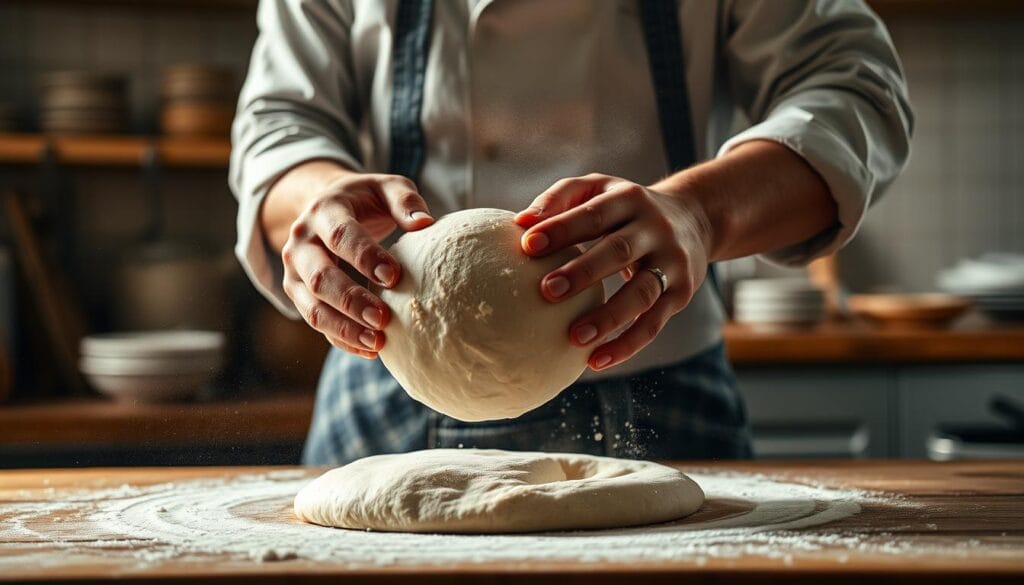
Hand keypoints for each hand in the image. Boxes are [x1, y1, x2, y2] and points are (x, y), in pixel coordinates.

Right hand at [281, 172, 433, 358]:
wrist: (326, 205)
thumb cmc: (365, 200)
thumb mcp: (384, 187)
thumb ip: (405, 200)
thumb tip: (425, 223)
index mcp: (324, 211)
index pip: (341, 236)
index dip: (365, 257)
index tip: (394, 277)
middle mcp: (301, 242)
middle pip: (319, 277)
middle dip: (350, 301)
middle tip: (383, 319)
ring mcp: (295, 272)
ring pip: (312, 308)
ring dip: (344, 328)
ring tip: (377, 343)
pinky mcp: (298, 294)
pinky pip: (316, 322)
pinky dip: (341, 339)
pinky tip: (371, 351)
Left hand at [514, 173, 711, 370]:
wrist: (695, 219)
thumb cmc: (625, 208)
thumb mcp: (599, 189)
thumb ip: (560, 198)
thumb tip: (520, 221)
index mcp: (628, 200)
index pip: (594, 214)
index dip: (562, 228)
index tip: (527, 245)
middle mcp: (655, 230)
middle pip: (619, 251)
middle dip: (583, 271)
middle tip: (547, 291)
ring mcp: (671, 263)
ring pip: (641, 293)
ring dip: (608, 317)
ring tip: (574, 337)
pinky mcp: (681, 293)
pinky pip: (653, 323)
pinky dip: (626, 345)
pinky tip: (596, 360)